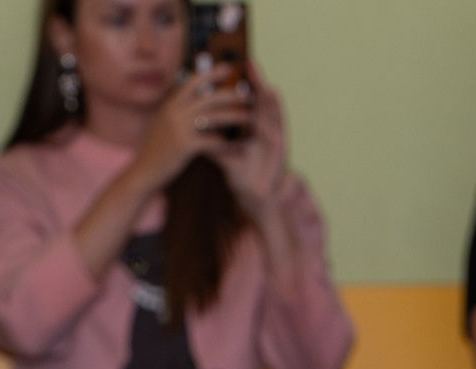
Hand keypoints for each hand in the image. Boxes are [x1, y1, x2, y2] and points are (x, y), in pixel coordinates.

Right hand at [131, 65, 252, 194]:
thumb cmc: (158, 149)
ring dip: (236, 117)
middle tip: (250, 95)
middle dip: (233, 95)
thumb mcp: (164, 122)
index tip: (229, 68)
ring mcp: (180, 128)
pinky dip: (229, 144)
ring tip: (252, 118)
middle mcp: (175, 112)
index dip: (212, 72)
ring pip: (215, 117)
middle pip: (210, 97)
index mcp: (172, 104)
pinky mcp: (185, 146)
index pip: (193, 81)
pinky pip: (213, 141)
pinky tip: (241, 146)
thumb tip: (188, 95)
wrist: (144, 171)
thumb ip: (177, 109)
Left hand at [209, 68, 287, 214]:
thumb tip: (195, 130)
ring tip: (260, 74)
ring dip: (266, 91)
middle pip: (258, 101)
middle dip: (255, 82)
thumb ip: (213, 142)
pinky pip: (279, 122)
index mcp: (250, 130)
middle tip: (249, 62)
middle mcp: (263, 129)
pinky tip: (273, 93)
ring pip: (269, 109)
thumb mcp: (224, 156)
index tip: (233, 71)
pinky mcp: (281, 144)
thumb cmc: (241, 177)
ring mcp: (273, 136)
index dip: (240, 87)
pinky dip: (277, 107)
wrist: (254, 198)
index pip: (245, 104)